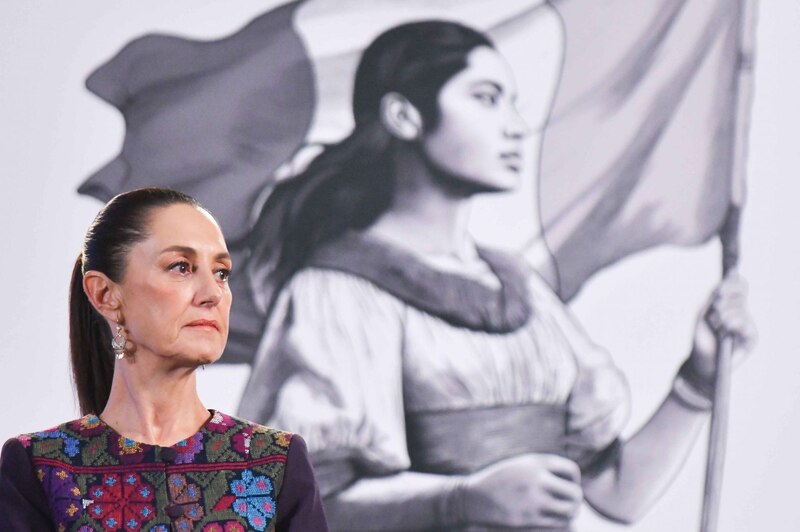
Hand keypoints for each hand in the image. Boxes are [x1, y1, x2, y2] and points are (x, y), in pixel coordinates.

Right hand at [456, 453, 582, 528]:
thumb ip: (543, 468)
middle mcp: (537, 479)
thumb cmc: (499, 480)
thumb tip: (572, 478)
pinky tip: (552, 519)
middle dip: (575, 500)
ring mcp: (533, 500)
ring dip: (570, 512)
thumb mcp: (521, 465)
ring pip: (569, 511)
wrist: (473, 497)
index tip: (567, 486)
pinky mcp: (528, 518)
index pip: (572, 471)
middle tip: (569, 503)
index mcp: (536, 462)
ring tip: (564, 512)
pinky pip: (557, 523)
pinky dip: (560, 522)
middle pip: (575, 493)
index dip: (574, 481)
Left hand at [689, 271, 756, 381]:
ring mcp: (748, 323)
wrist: (702, 360)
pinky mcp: (752, 337)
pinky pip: (744, 322)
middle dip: (722, 301)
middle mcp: (742, 312)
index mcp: (731, 304)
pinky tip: (725, 332)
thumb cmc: (701, 337)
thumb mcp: (703, 312)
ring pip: (740, 307)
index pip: (740, 285)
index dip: (733, 282)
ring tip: (716, 327)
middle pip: (740, 293)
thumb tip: (731, 278)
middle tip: (713, 315)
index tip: (719, 289)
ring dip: (723, 315)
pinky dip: (731, 324)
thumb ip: (716, 296)